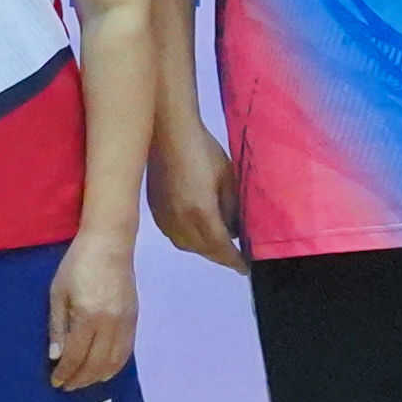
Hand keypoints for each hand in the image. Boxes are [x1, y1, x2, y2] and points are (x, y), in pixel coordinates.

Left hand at [46, 227, 140, 389]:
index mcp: (88, 316)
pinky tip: (104, 370)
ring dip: (97, 377)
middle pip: (96, 364)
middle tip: (67, 386)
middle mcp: (110, 324)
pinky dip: (115, 366)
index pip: (75, 355)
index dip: (65, 373)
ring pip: (114, 362)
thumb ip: (58, 326)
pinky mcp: (134, 319)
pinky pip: (126, 351)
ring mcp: (126, 322)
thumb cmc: (77, 264)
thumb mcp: (58, 292)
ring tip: (83, 381)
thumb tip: (56, 357)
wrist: (110, 242)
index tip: (55, 382)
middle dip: (80, 379)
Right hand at [149, 136, 246, 274]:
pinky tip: (197, 231)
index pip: (221, 248)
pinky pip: (175, 236)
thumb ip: (233, 209)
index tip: (245, 267)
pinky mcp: (155, 212)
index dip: (235, 261)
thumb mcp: (228, 178)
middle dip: (221, 256)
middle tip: (235, 258)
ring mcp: (165, 219)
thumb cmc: (203, 151)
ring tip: (218, 244)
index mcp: (201, 214)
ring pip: (188, 246)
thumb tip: (235, 230)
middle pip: (204, 251)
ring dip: (204, 250)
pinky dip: (189, 240)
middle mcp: (180, 223)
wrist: (168, 134)